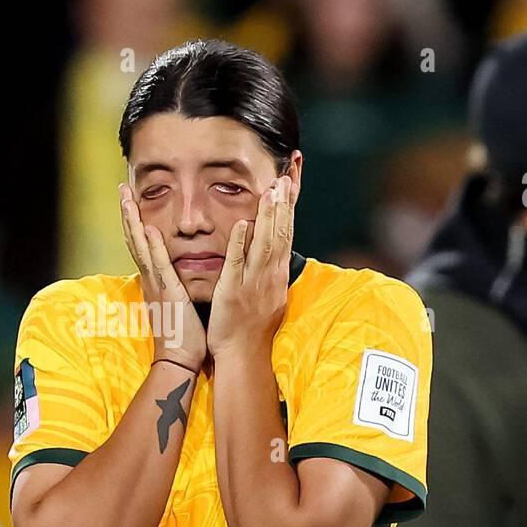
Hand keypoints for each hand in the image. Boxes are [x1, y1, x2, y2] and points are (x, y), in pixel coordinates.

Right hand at [120, 183, 206, 371]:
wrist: (178, 360)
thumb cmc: (183, 336)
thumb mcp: (177, 304)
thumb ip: (175, 286)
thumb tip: (178, 274)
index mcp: (154, 281)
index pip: (142, 245)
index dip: (135, 221)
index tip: (132, 200)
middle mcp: (150, 279)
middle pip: (134, 239)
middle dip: (128, 213)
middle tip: (123, 188)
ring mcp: (156, 285)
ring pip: (141, 247)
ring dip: (133, 221)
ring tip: (127, 198)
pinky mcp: (168, 293)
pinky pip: (159, 266)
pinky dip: (153, 247)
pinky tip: (148, 229)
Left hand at [207, 174, 295, 358]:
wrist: (243, 354)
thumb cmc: (251, 325)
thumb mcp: (266, 292)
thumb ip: (269, 267)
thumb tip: (275, 247)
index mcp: (276, 272)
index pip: (287, 229)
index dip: (290, 203)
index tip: (293, 176)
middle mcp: (269, 274)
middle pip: (281, 231)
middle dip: (285, 202)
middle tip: (288, 172)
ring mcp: (253, 282)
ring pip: (264, 244)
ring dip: (269, 216)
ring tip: (272, 190)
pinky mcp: (233, 291)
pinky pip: (237, 264)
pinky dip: (240, 243)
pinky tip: (242, 223)